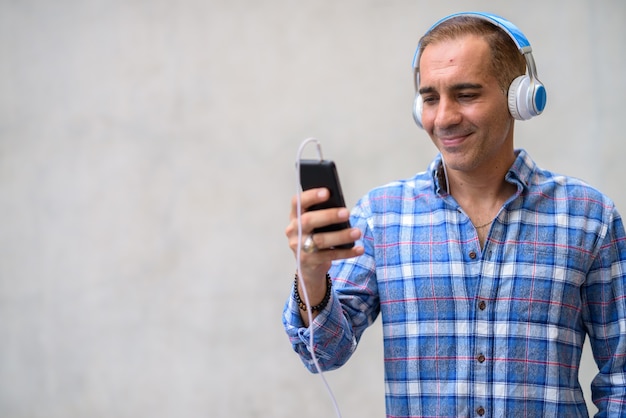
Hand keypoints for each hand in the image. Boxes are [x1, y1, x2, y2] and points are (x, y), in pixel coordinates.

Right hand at [285, 188, 362, 323]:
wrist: (308, 266)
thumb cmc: (316, 237)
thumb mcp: (316, 225)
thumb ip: (322, 215)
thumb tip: (342, 209)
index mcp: (295, 216)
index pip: (297, 202)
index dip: (311, 196)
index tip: (327, 192)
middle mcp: (293, 230)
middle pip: (308, 221)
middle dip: (328, 215)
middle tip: (347, 212)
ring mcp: (299, 247)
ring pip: (320, 240)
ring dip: (341, 236)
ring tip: (358, 232)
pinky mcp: (308, 261)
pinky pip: (329, 256)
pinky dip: (346, 252)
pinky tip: (358, 249)